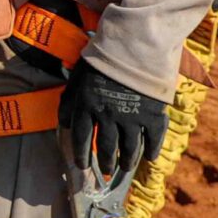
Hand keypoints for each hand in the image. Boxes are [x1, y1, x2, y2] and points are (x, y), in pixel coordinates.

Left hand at [61, 63, 168, 186]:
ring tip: (124, 168)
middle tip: (106, 171)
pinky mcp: (153, 115)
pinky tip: (150, 158)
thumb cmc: (102, 58)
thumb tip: (63, 124)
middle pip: (105, 147)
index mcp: (87, 107)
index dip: (81, 155)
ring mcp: (132, 118)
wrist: (134, 45)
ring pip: (128, 148)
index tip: (82, 166)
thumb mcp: (77, 77)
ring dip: (126, 161)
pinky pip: (153, 138)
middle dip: (105, 162)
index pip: (81, 138)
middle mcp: (108, 117)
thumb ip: (69, 101)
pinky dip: (152, 150)